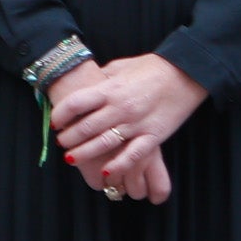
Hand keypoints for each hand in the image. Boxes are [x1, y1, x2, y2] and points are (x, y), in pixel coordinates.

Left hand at [47, 54, 206, 203]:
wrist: (185, 72)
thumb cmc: (152, 68)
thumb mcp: (121, 67)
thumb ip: (103, 77)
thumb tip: (86, 83)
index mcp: (110, 89)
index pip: (76, 104)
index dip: (61, 115)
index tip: (55, 122)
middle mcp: (120, 107)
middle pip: (85, 127)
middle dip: (69, 138)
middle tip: (61, 142)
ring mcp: (136, 123)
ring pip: (103, 143)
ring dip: (83, 153)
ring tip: (71, 158)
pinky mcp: (153, 136)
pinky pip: (132, 155)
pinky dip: (118, 165)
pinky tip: (105, 173)